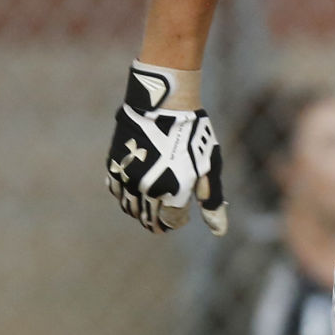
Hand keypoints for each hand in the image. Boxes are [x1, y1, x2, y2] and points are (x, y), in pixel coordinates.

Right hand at [106, 62, 227, 234]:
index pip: (171, 221)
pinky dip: (125, 195)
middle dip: (159, 220)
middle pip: (149, 219)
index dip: (179, 219)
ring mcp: (128, 178)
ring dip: (141, 210)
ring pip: (130, 208)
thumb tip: (219, 231)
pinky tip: (136, 187)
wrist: (162, 103)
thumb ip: (212, 201)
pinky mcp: (114, 165)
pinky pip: (116, 191)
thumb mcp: (208, 167)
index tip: (184, 211)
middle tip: (166, 212)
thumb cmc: (192, 134)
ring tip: (152, 201)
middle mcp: (148, 189)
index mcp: (173, 192)